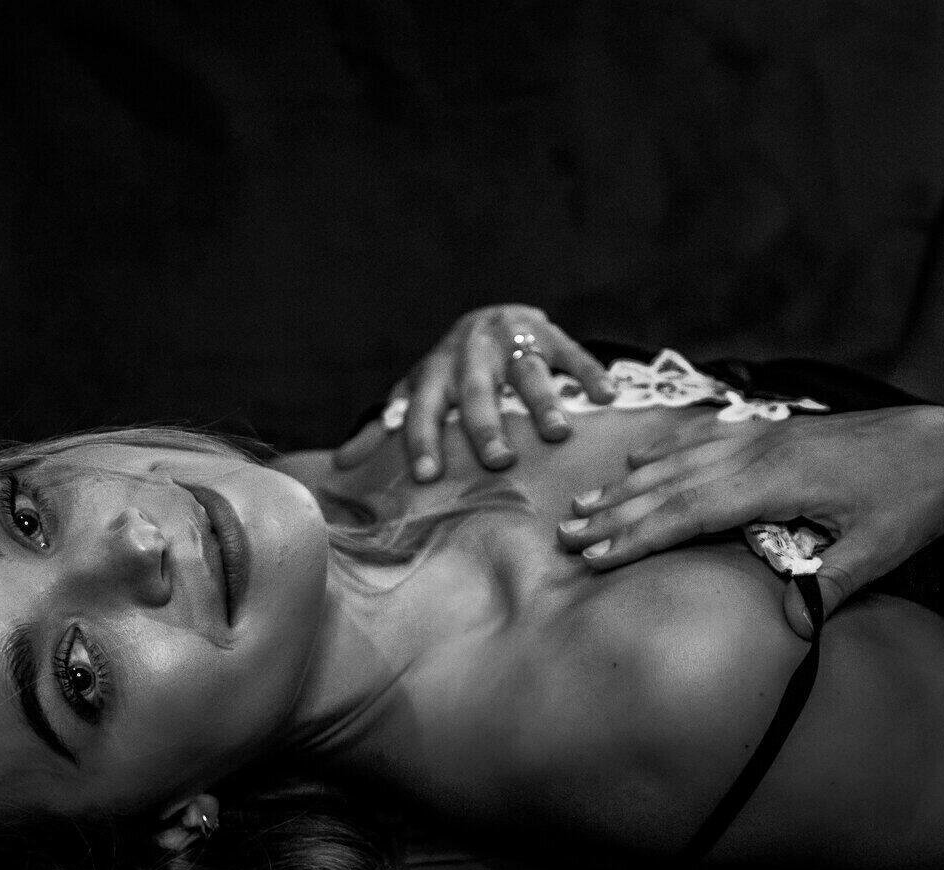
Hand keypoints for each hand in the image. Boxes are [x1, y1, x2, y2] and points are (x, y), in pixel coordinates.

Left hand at [333, 304, 616, 481]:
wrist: (491, 319)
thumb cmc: (448, 374)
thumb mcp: (415, 396)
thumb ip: (382, 430)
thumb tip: (339, 466)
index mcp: (433, 375)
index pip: (422, 410)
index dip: (423, 441)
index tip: (429, 475)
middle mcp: (469, 356)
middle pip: (476, 393)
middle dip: (485, 426)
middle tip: (499, 460)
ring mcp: (510, 341)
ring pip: (525, 372)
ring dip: (542, 401)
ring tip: (557, 432)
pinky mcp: (548, 334)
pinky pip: (571, 353)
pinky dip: (588, 373)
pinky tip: (604, 396)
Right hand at [555, 405, 943, 637]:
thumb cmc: (917, 500)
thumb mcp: (882, 550)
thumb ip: (831, 584)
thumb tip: (792, 629)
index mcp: (778, 481)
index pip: (689, 512)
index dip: (638, 536)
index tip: (595, 556)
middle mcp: (760, 451)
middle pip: (670, 486)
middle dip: (614, 513)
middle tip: (565, 535)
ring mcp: (764, 436)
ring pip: (679, 460)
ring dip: (628, 485)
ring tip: (584, 503)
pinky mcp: (773, 431)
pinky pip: (703, 438)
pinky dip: (664, 449)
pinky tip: (638, 457)